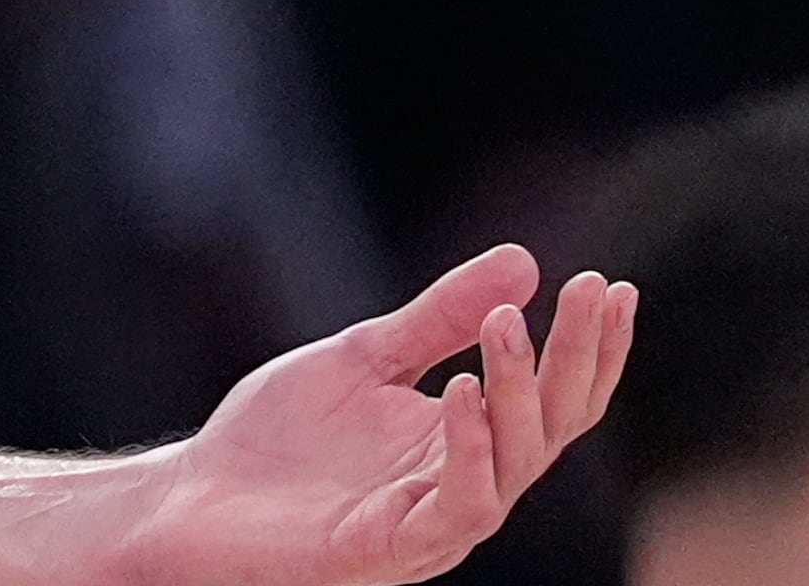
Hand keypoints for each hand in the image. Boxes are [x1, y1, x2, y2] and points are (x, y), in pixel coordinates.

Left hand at [128, 245, 633, 585]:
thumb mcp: (364, 358)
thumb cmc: (280, 439)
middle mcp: (466, 485)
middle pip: (550, 426)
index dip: (589, 349)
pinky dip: (468, 447)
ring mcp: (434, 522)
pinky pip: (458, 504)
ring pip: (513, 464)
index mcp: (466, 443)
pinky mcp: (392, 547)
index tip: (613, 287)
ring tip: (508, 324)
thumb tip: (525, 261)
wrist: (196, 498)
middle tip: (589, 290)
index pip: (552, 399)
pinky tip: (463, 390)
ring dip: (519, 391)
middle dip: (574, 358)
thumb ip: (438, 319)